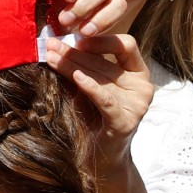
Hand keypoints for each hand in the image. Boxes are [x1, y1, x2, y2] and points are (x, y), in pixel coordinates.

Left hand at [44, 31, 153, 165]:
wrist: (96, 155)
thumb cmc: (90, 115)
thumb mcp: (86, 85)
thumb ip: (81, 65)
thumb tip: (56, 42)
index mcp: (137, 73)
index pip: (125, 45)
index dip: (100, 39)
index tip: (73, 37)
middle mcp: (142, 86)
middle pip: (106, 61)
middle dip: (74, 52)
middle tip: (50, 45)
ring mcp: (137, 104)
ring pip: (101, 78)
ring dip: (72, 66)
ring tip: (51, 57)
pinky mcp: (126, 121)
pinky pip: (106, 100)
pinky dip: (91, 87)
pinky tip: (76, 77)